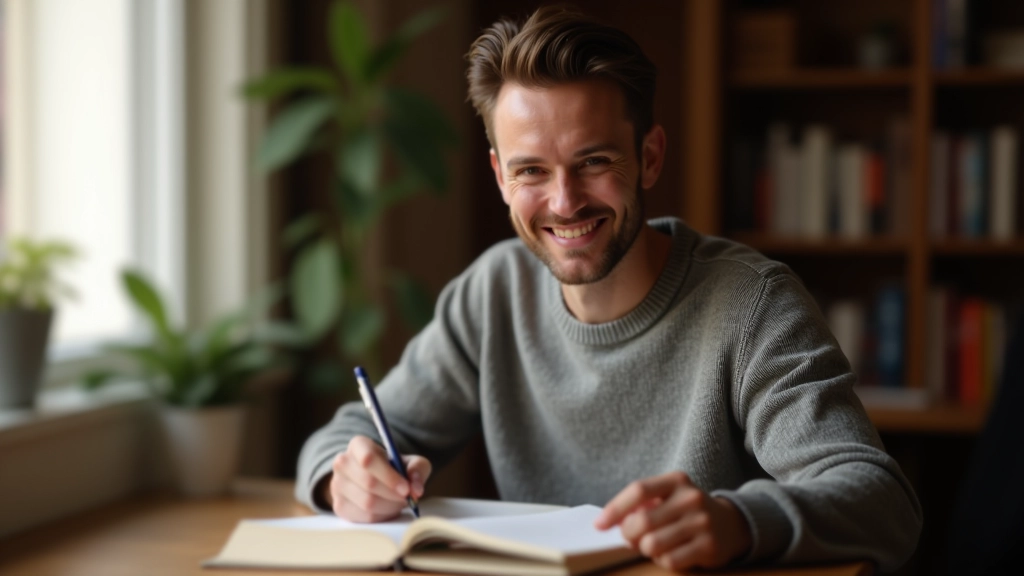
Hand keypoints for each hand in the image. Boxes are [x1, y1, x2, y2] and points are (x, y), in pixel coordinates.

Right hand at [322, 435, 431, 522]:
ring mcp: (337, 485)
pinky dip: (381, 516)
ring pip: (366, 502)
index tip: (406, 488)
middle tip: (407, 498)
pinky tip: (388, 509)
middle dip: (393, 494)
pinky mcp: (338, 506)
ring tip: (399, 502)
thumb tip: (416, 489)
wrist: (377, 480)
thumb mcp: (411, 462)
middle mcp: (342, 462)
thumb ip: (417, 469)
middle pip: (368, 482)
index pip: (368, 459)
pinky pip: (363, 517)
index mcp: (358, 445)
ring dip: (389, 506)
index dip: (388, 476)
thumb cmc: (395, 468)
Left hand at [594, 471, 751, 571]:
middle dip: (629, 535)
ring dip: (647, 550)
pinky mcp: (709, 546)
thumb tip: (609, 522)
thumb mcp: (668, 496)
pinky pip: (670, 561)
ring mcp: (702, 522)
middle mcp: (691, 498)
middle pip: (642, 521)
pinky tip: (672, 553)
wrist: (730, 524)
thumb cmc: (685, 511)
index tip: (599, 525)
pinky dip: (663, 561)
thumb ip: (641, 504)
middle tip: (632, 539)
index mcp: (676, 480)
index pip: (638, 490)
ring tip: (655, 545)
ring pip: (653, 545)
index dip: (615, 509)